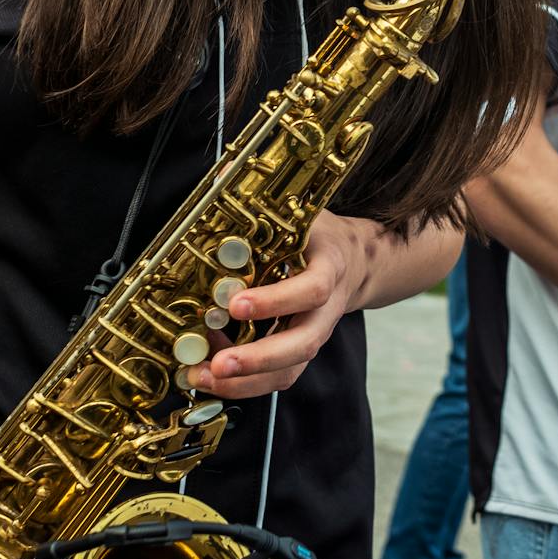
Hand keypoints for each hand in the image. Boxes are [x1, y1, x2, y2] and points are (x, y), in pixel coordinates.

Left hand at [187, 211, 371, 400]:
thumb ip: (267, 203)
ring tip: (202, 377)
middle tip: (217, 363)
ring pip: (290, 369)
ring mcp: (315, 335)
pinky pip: (278, 377)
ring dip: (246, 381)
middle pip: (303, 343)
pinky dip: (244, 383)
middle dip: (259, 358)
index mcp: (330, 268)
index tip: (236, 304)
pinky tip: (210, 374)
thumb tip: (225, 175)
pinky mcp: (300, 353)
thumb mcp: (302, 213)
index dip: (276, 300)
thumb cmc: (318, 236)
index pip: (311, 290)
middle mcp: (327, 309)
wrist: (355, 262)